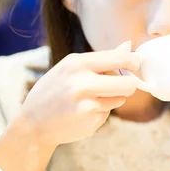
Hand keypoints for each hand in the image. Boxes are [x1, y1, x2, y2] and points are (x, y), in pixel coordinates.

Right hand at [19, 41, 144, 148]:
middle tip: (123, 86)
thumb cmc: (55, 90)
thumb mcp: (70, 68)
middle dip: (130, 85)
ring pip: (119, 99)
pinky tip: (83, 113)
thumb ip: (99, 60)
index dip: (133, 62)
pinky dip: (100, 112)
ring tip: (89, 100)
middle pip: (127, 84)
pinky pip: (108, 113)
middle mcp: (82, 83)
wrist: (33, 122)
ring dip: (112, 99)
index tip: (137, 64)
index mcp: (77, 63)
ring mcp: (86, 104)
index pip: (119, 58)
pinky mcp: (89, 121)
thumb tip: (128, 48)